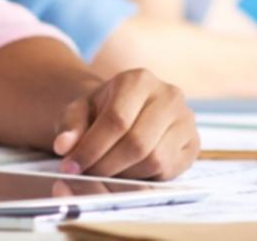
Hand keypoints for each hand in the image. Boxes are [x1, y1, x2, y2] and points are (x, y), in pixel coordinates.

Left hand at [50, 69, 197, 179]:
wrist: (128, 109)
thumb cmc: (102, 109)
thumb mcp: (80, 109)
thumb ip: (70, 125)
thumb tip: (64, 146)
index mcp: (139, 79)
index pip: (116, 119)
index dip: (92, 148)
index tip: (71, 166)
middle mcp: (168, 94)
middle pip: (136, 142)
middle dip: (106, 165)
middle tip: (87, 175)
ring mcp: (185, 119)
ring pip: (153, 159)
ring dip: (124, 174)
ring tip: (105, 172)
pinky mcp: (193, 143)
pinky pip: (168, 169)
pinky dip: (144, 177)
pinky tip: (127, 171)